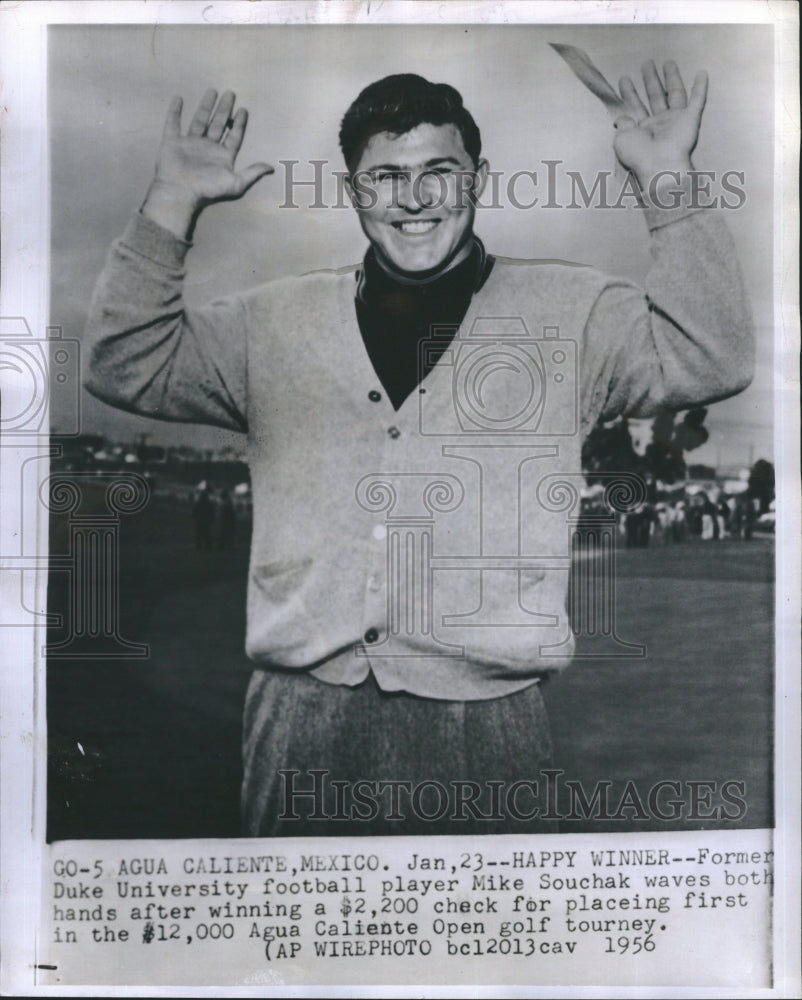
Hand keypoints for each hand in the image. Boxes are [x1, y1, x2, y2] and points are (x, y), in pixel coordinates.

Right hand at [142, 89, 272, 237]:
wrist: (181, 194)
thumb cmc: (209, 191)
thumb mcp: (236, 183)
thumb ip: (253, 173)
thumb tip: (271, 168)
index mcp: (222, 157)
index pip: (234, 136)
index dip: (239, 124)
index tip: (244, 110)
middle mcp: (207, 148)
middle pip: (218, 124)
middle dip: (225, 110)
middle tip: (231, 94)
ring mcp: (190, 144)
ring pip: (200, 120)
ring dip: (206, 106)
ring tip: (213, 91)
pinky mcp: (172, 142)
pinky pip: (173, 123)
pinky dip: (175, 111)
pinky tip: (179, 99)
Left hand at [612, 61, 707, 187]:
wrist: (660, 165)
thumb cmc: (639, 155)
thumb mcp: (622, 140)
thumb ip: (622, 126)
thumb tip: (620, 119)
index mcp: (642, 130)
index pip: (634, 107)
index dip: (629, 93)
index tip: (624, 79)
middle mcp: (659, 124)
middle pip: (654, 96)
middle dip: (650, 80)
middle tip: (646, 64)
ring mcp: (675, 121)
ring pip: (674, 94)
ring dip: (672, 78)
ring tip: (668, 62)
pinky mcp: (690, 119)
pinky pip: (697, 100)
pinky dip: (700, 87)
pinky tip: (702, 72)